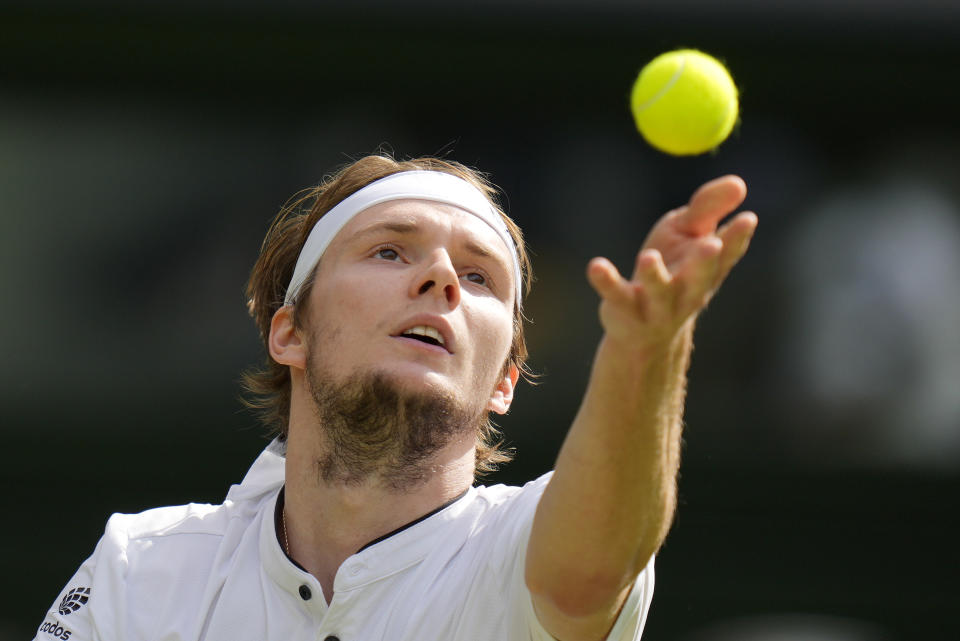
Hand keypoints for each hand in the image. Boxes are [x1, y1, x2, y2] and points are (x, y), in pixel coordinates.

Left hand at [587, 175, 757, 347]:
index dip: (738, 239)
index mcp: (707, 272)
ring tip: (649, 258)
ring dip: (654, 276)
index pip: (727, 256)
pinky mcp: (625, 310)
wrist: (642, 332)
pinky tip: (596, 266)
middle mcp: (687, 292)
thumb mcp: (688, 235)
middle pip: (699, 279)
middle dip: (706, 263)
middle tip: (712, 245)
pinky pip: (616, 295)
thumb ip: (708, 209)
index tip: (748, 218)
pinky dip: (606, 281)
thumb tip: (739, 184)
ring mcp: (657, 305)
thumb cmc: (671, 272)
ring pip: (658, 292)